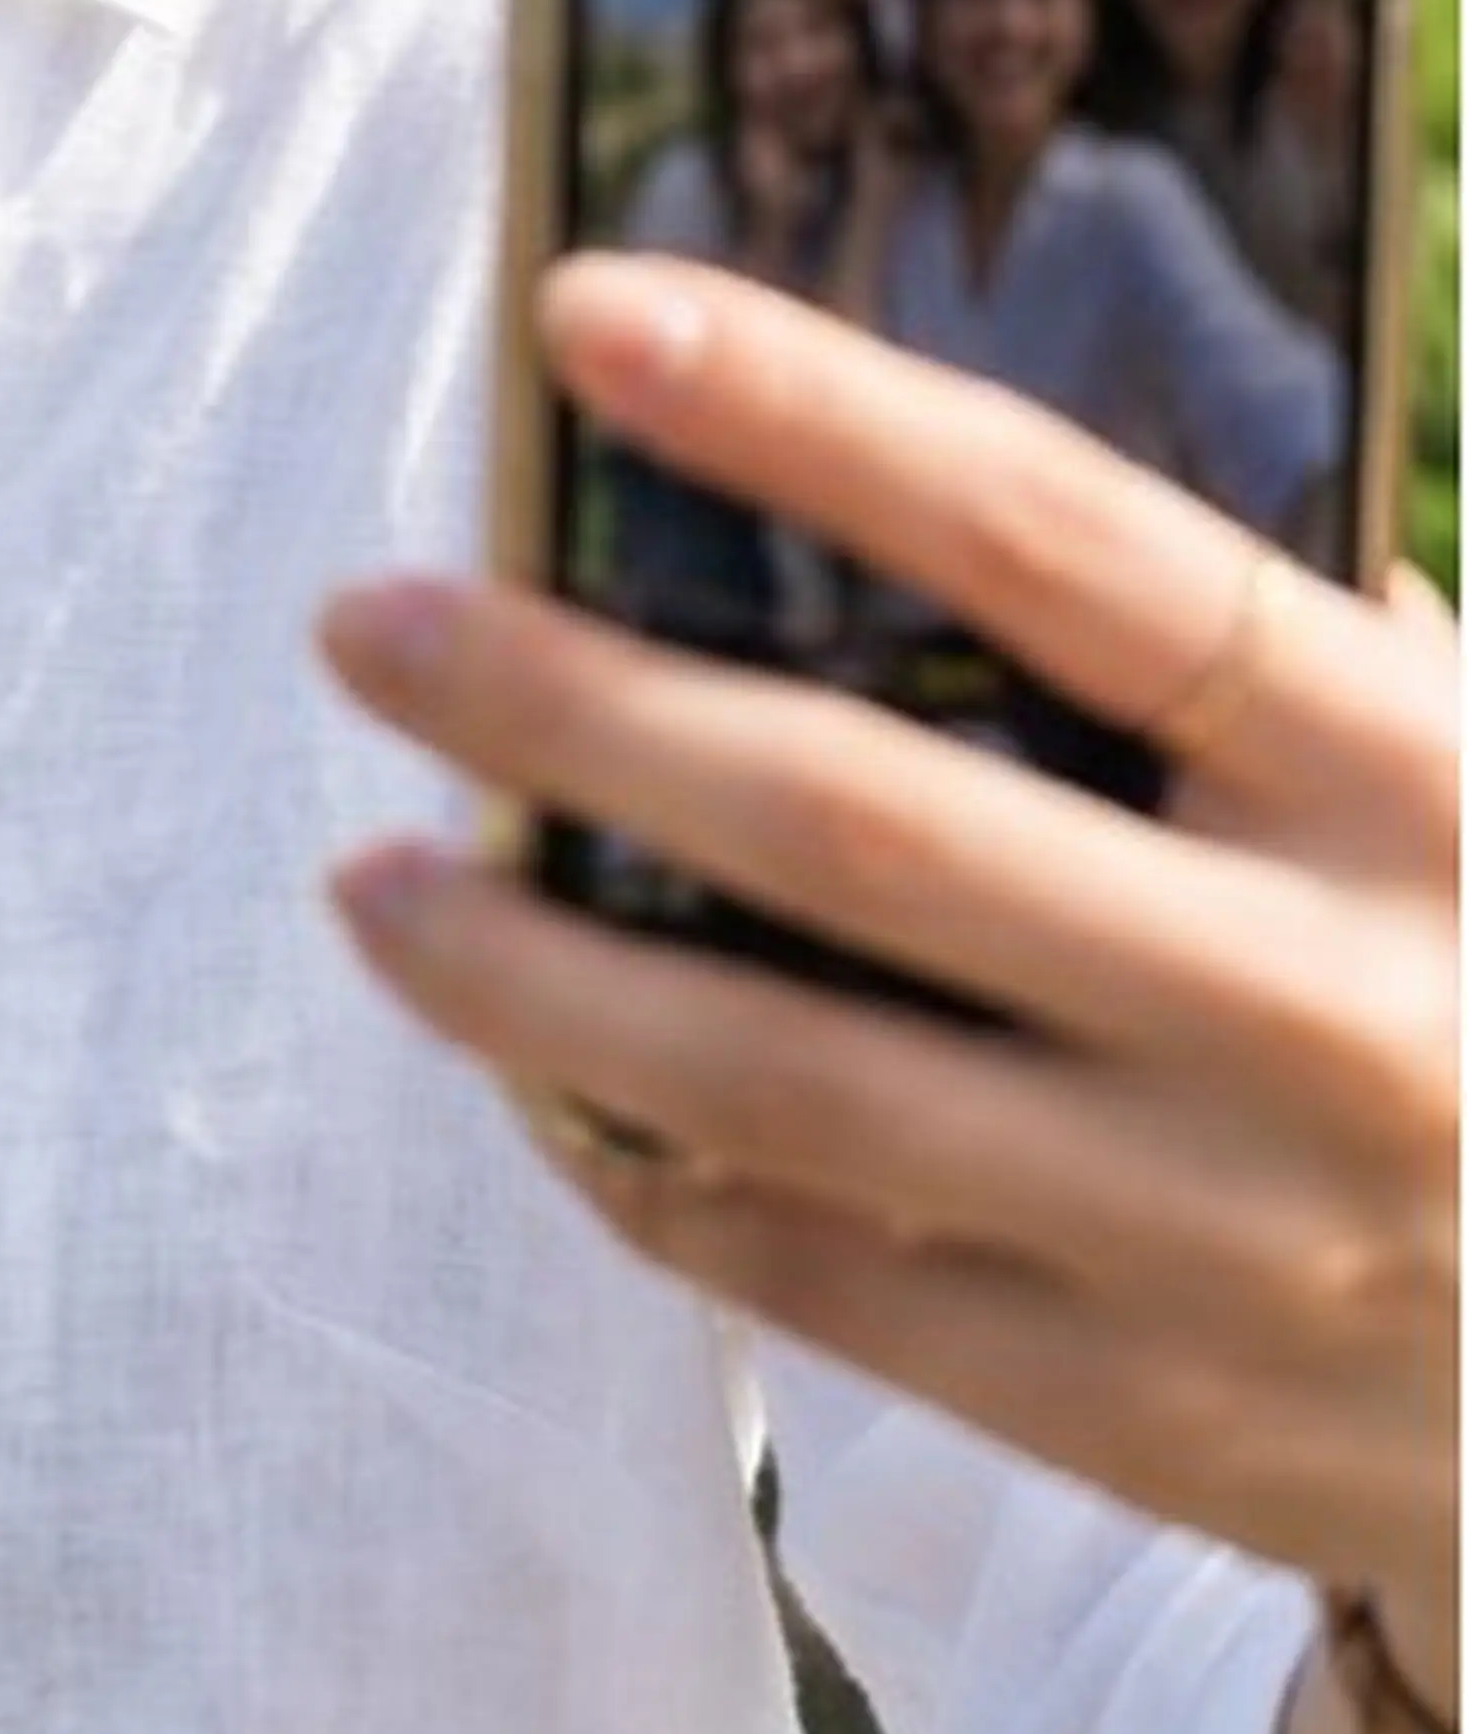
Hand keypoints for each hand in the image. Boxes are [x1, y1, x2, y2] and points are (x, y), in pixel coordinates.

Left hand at [319, 255, 1458, 1679]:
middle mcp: (1323, 1002)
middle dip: (575, 711)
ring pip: (795, 1084)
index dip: (816, 414)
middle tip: (371, 620)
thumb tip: (914, 464)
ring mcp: (1233, 1234)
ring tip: (372, 880)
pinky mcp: (1156, 1417)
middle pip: (865, 824)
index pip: (1064, 542)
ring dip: (539, 982)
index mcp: (1417, 773)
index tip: (590, 316)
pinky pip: (834, 1280)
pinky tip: (537, 1083)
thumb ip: (1273, 647)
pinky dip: (649, 1170)